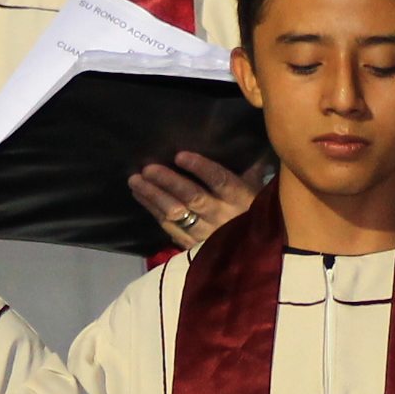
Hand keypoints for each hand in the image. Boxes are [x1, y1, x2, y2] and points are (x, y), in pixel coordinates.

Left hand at [129, 152, 262, 251]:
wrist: (257, 253)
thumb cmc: (256, 210)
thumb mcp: (258, 188)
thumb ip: (251, 167)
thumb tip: (247, 140)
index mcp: (241, 198)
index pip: (220, 180)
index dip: (200, 168)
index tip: (180, 155)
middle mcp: (222, 216)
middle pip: (192, 197)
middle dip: (168, 181)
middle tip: (148, 168)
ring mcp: (206, 233)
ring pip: (176, 214)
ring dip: (153, 196)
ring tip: (136, 181)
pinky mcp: (193, 246)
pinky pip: (169, 227)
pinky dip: (153, 211)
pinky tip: (141, 196)